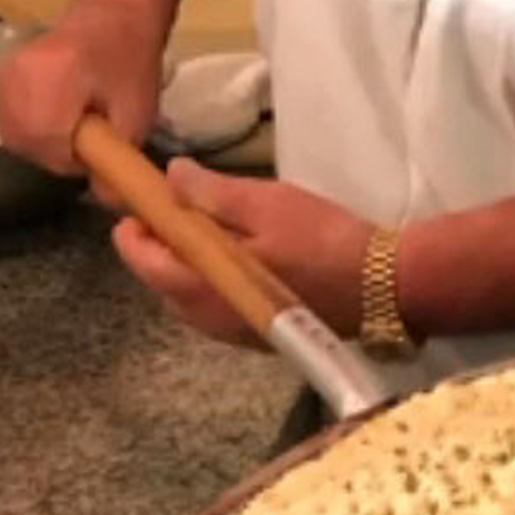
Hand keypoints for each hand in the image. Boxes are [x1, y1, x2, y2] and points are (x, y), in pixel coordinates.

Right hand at [0, 6, 163, 175]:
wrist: (115, 13)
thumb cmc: (131, 59)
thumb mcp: (137, 113)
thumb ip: (118, 158)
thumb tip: (104, 201)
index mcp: (50, 80)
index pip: (48, 144)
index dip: (74, 157)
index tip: (98, 145)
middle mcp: (16, 77)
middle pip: (26, 143)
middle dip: (58, 151)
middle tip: (90, 136)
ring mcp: (3, 76)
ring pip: (15, 136)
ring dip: (44, 141)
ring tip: (76, 122)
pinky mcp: (0, 78)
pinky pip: (9, 121)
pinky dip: (32, 128)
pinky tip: (58, 115)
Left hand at [112, 160, 370, 346]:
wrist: (380, 286)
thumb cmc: (320, 239)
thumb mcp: (266, 202)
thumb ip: (211, 192)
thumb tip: (171, 177)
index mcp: (200, 285)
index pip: (144, 261)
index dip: (134, 232)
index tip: (137, 204)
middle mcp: (206, 317)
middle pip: (162, 283)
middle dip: (158, 248)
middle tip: (171, 211)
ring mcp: (231, 332)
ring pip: (187, 299)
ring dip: (185, 266)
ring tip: (201, 232)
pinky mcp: (256, 336)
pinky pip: (213, 309)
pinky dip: (208, 283)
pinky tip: (233, 260)